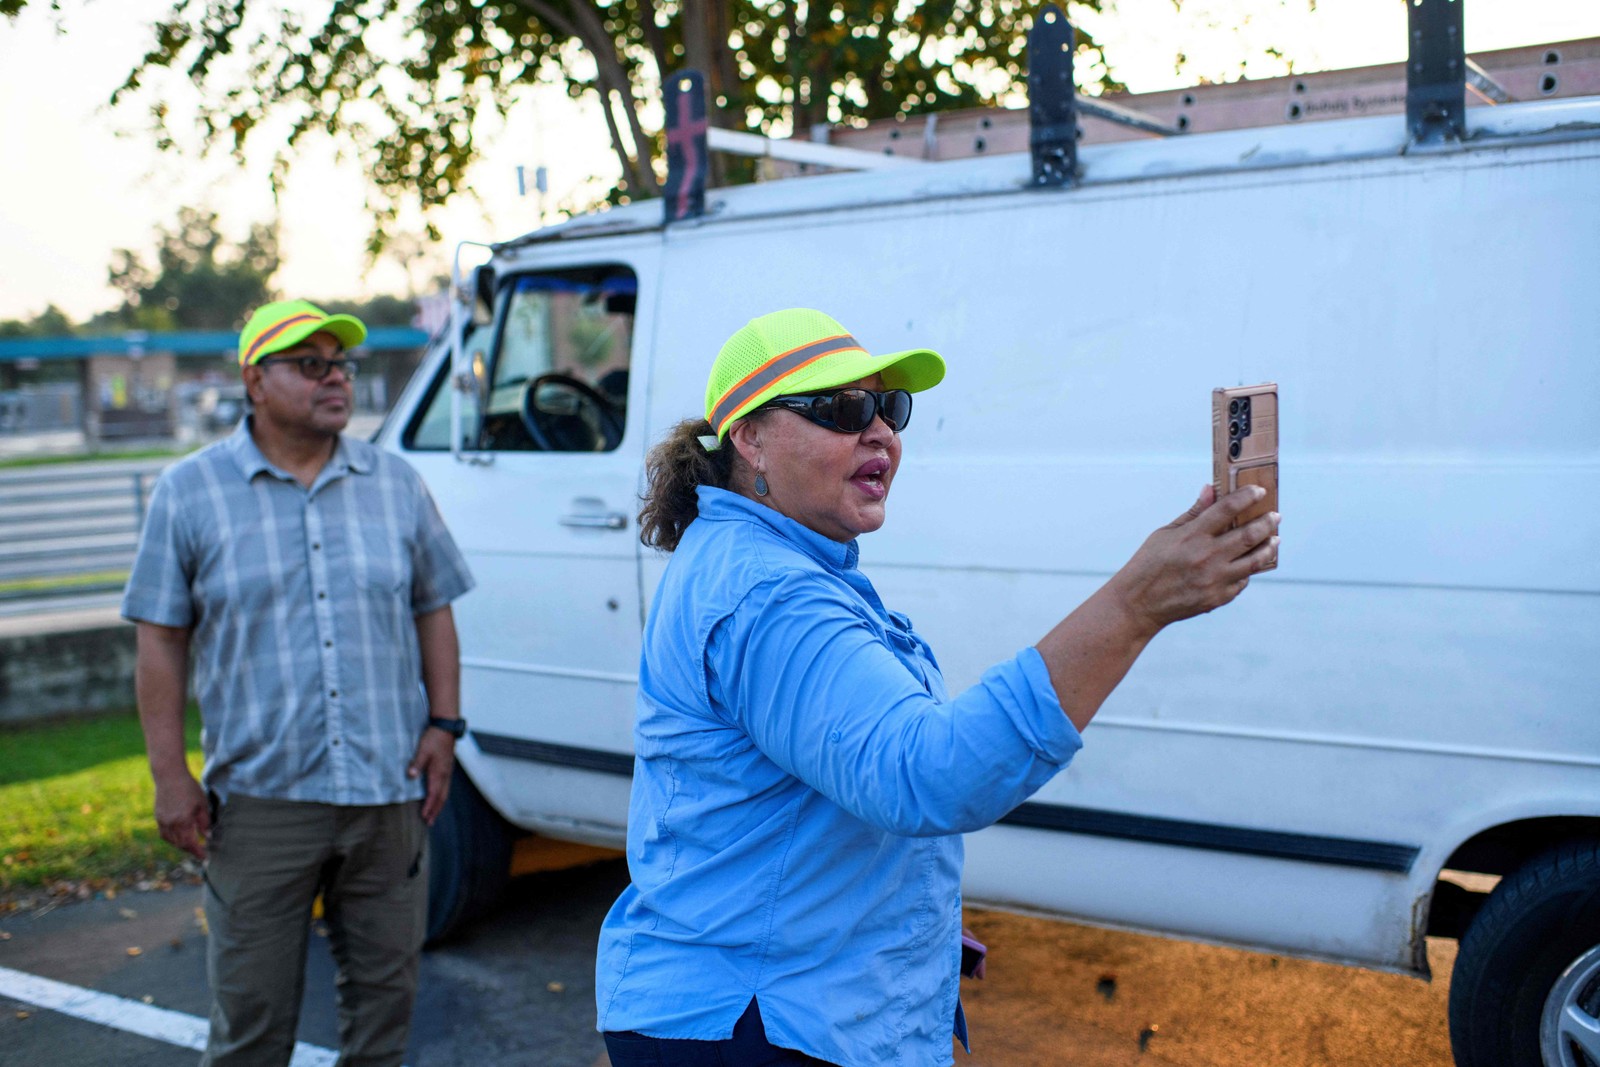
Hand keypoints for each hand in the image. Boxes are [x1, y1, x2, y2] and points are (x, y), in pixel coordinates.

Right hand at [153, 771, 209, 859]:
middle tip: (200, 852)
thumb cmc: (189, 788)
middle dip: (190, 850)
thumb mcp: (202, 804)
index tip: (205, 858)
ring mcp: (162, 821)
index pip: (190, 843)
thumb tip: (208, 837)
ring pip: (171, 841)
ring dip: (181, 845)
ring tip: (191, 845)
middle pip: (180, 844)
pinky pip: (164, 834)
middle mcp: (170, 824)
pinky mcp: (158, 817)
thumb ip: (205, 822)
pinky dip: (172, 839)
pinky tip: (180, 836)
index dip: (197, 852)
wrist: (169, 776)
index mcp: (183, 822)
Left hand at [408, 727, 455, 825]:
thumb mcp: (423, 750)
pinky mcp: (447, 768)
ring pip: (445, 793)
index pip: (434, 794)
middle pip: (441, 797)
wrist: (446, 727)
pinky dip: (442, 796)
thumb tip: (411, 776)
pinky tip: (438, 797)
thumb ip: (417, 764)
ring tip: (434, 814)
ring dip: (439, 805)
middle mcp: (444, 775)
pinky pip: (446, 787)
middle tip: (429, 822)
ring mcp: (447, 772)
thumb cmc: (434, 738)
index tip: (424, 817)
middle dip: (435, 811)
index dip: (429, 807)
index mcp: (438, 772)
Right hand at [1112, 484, 1279, 634]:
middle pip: (1248, 535)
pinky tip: (1250, 563)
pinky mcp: (1218, 598)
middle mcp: (1206, 557)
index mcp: (1191, 536)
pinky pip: (1242, 581)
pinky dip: (1248, 570)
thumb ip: (1192, 513)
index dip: (1246, 496)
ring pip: (1254, 560)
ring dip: (1269, 547)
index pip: (1227, 509)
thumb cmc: (1149, 564)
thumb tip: (1211, 489)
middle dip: (1267, 522)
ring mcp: (1214, 580)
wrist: (1139, 604)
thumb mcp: (1165, 533)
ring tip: (1275, 539)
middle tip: (1275, 516)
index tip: (1259, 490)